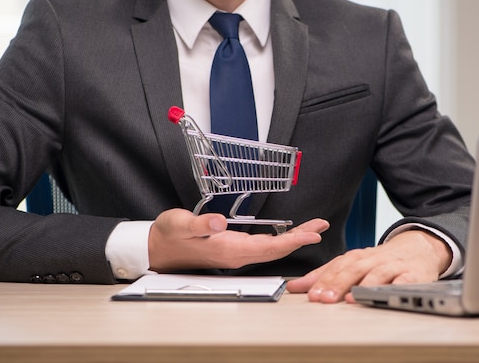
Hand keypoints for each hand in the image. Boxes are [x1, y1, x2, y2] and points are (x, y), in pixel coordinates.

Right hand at [148, 208, 328, 272]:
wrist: (157, 248)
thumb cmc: (169, 235)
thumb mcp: (181, 224)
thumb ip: (200, 224)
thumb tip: (219, 222)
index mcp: (229, 250)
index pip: (269, 246)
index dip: (293, 240)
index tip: (313, 234)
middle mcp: (237, 255)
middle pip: (277, 249)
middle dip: (301, 237)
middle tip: (321, 226)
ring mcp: (236, 254)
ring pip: (272, 248)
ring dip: (293, 238)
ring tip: (312, 228)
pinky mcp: (233, 250)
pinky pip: (264, 247)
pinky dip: (280, 239)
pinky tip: (287, 234)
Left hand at [286, 230, 450, 303]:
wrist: (419, 247)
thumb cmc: (381, 260)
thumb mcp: (353, 263)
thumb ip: (325, 275)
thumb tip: (295, 286)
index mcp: (357, 257)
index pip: (336, 266)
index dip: (322, 279)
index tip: (309, 293)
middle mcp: (373, 259)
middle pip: (353, 269)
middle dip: (337, 284)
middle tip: (323, 298)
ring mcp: (393, 266)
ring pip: (377, 273)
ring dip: (363, 286)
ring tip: (350, 298)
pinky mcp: (413, 275)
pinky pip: (404, 281)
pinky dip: (394, 288)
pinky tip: (384, 295)